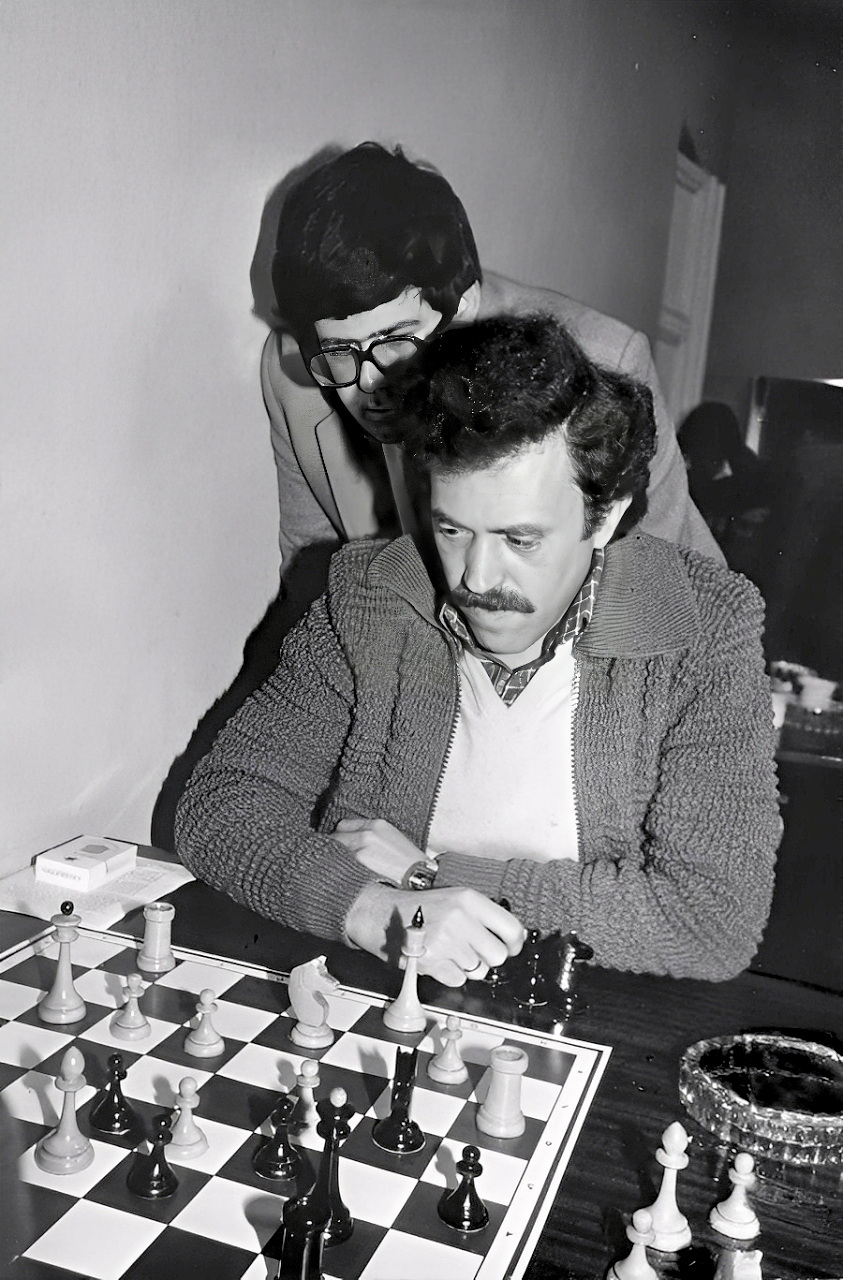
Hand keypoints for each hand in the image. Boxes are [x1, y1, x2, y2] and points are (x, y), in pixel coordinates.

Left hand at [332, 817, 423, 884]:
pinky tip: (343, 874)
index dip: (341, 835)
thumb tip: (353, 840)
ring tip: (340, 866)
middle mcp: (367, 833)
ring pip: (335, 849)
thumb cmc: (408, 861)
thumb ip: (371, 835)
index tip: (339, 843)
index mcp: (377, 824)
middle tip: (337, 856)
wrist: (419, 876)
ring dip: (335, 857)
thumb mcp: (392, 838)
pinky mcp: (358, 863)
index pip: (344, 824)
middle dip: (335, 845)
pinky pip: (339, 862)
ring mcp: (361, 848)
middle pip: (337, 835)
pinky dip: (338, 867)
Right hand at [345, 884, 525, 986]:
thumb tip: (514, 938)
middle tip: (476, 950)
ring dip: (468, 966)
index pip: (512, 929)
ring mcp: (446, 942)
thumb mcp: (457, 898)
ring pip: (479, 971)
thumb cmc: (424, 908)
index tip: (510, 946)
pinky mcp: (432, 962)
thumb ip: (485, 915)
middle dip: (489, 957)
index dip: (515, 943)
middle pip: (498, 955)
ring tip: (453, 951)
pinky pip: (459, 980)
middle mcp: (460, 919)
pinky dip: (452, 974)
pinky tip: (441, 959)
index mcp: (469, 899)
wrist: (386, 915)